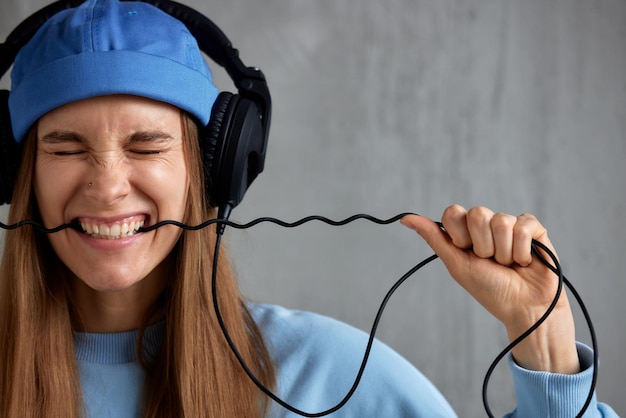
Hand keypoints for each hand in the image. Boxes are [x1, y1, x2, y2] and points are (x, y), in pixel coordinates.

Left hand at [401, 205, 579, 373]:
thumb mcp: (457, 264)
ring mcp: (510, 225)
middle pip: (477, 213)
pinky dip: (522, 250)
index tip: (466, 252)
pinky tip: (525, 261)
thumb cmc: (490, 290)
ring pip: (500, 221)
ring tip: (509, 264)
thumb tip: (405, 218)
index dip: (459, 235)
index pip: (453, 212)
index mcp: (466, 232)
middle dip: (483, 245)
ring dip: (503, 251)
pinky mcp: (534, 229)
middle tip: (491, 262)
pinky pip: (523, 226)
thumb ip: (433, 237)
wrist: (524, 308)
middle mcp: (487, 225)